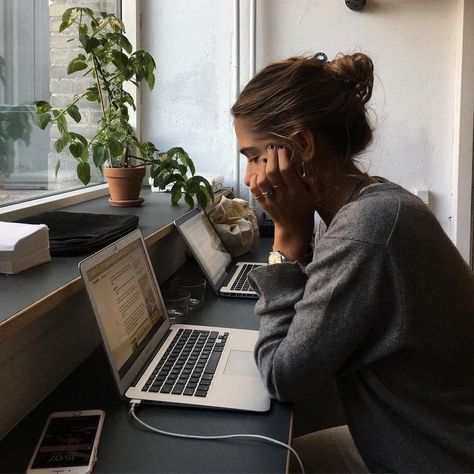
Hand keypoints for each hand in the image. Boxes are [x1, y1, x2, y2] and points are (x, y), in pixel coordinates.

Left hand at [249, 144, 314, 260]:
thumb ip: (307, 178)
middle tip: (272, 149)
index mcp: (296, 191)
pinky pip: (255, 190)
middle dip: (271, 158)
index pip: (287, 171)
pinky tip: (258, 173)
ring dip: (262, 168)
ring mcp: (271, 200)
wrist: (294, 228)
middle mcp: (282, 195)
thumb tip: (301, 161)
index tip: (282, 149)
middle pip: (272, 173)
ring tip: (265, 160)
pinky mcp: (263, 204)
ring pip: (262, 181)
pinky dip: (254, 180)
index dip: (283, 157)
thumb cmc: (305, 208)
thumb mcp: (311, 193)